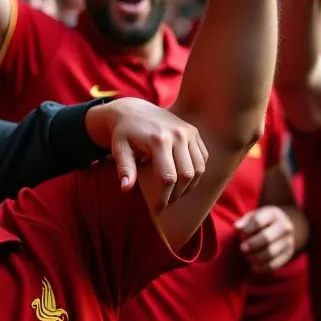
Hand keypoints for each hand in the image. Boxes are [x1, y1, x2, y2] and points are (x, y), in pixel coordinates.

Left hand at [86, 98, 207, 208]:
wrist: (133, 110)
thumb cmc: (123, 133)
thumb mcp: (118, 149)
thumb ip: (124, 168)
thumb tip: (125, 188)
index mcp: (158, 140)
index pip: (167, 177)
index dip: (163, 198)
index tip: (157, 210)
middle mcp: (178, 135)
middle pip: (186, 176)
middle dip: (177, 195)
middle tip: (165, 203)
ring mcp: (189, 132)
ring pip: (198, 169)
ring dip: (189, 186)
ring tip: (174, 194)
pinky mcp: (194, 132)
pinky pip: (202, 158)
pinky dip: (196, 173)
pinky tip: (182, 180)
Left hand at [236, 206, 294, 271]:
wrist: (282, 227)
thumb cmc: (261, 222)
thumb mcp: (253, 216)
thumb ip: (244, 221)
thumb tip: (237, 227)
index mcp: (273, 214)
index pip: (258, 221)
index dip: (247, 230)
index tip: (240, 235)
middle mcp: (284, 227)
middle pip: (267, 238)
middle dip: (252, 244)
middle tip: (242, 248)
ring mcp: (288, 241)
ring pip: (271, 253)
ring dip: (256, 257)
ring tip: (247, 257)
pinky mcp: (288, 254)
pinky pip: (275, 264)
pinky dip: (262, 267)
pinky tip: (253, 266)